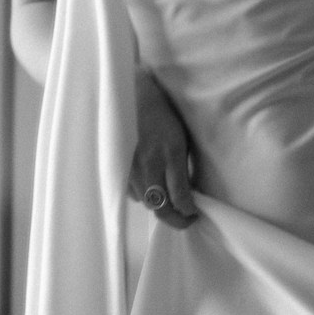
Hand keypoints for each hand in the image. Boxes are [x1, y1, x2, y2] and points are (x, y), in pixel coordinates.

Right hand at [128, 66, 198, 228]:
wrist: (132, 95)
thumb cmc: (163, 112)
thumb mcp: (181, 137)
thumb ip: (182, 165)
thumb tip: (186, 190)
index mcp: (171, 153)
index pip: (180, 195)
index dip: (189, 211)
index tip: (195, 213)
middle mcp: (150, 164)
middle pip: (161, 207)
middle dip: (176, 220)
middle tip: (186, 220)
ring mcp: (131, 167)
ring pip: (146, 202)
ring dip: (159, 206)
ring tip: (171, 202)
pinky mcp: (118, 167)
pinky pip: (131, 192)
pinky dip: (144, 195)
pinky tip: (152, 187)